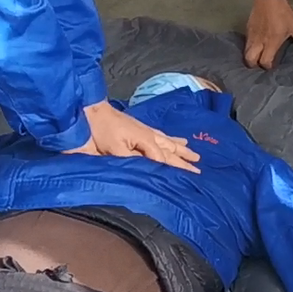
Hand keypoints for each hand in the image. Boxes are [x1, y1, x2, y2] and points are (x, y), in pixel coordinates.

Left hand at [77, 102, 200, 172]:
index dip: (173, 170)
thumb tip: (150, 168)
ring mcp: (148, 130)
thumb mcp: (115, 149)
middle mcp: (151, 135)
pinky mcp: (143, 128)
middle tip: (198, 169)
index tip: (186, 181)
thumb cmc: (103, 130)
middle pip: (171, 150)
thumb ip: (133, 160)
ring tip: (195, 155)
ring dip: (182, 150)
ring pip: (170, 142)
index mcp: (146, 141)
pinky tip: (179, 140)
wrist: (94, 110)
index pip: (162, 160)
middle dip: (184, 160)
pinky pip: (164, 136)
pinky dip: (173, 139)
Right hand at [244, 0, 292, 69]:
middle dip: (253, 65)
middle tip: (260, 64)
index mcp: (271, 43)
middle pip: (249, 60)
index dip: (267, 67)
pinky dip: (249, 46)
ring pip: (245, 51)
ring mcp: (251, 35)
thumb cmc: (283, 13)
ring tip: (257, 56)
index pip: (264, 61)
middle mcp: (259, 42)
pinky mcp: (248, 28)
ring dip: (250, 56)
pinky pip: (246, 42)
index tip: (272, 66)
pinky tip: (256, 44)